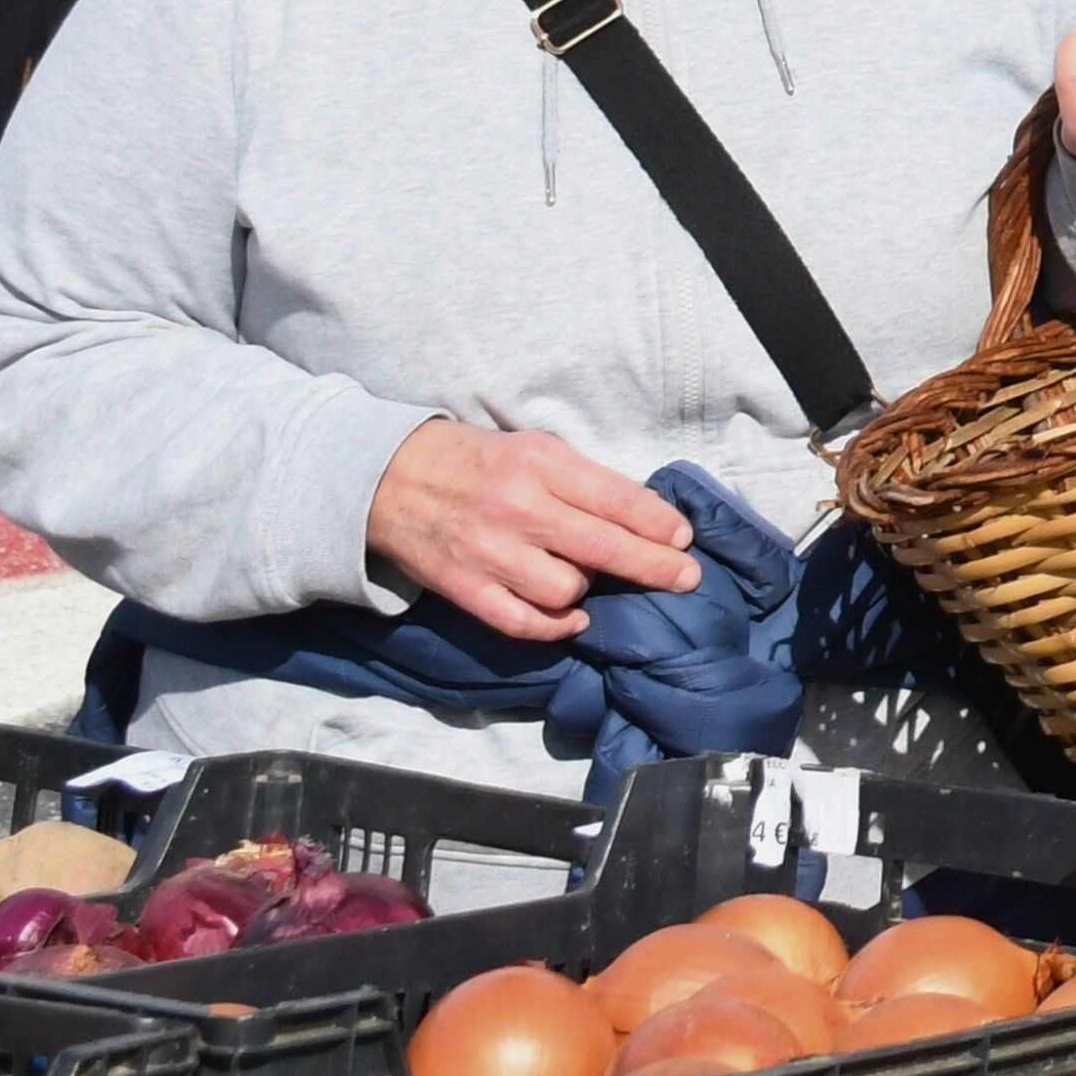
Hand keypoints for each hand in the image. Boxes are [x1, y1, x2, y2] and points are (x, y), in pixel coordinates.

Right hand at [368, 418, 694, 644]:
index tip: (684, 538)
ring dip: (589, 590)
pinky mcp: (464, 588)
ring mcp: (489, 553)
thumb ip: (581, 482)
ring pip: (567, 590)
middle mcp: (518, 509)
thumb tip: (642, 516)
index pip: (616, 499)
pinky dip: (556, 626)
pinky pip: (522, 622)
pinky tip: (574, 617)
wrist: (388, 478)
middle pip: (603, 548)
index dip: (658, 523)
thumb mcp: (533, 449)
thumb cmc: (475, 460)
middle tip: (687, 577)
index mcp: (539, 465)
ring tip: (592, 580)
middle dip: (655, 566)